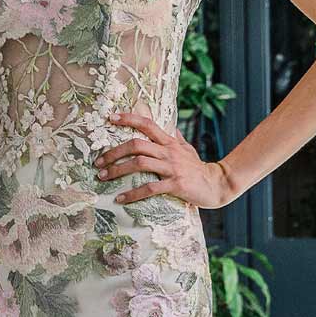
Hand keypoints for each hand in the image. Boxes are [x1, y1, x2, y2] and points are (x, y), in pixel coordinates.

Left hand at [99, 109, 234, 208]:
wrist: (217, 185)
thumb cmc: (198, 168)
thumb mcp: (187, 149)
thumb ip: (176, 139)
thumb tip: (170, 127)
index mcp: (169, 142)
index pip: (147, 124)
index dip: (129, 118)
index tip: (111, 117)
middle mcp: (169, 152)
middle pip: (136, 144)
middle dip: (114, 152)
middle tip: (98, 162)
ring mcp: (172, 168)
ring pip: (140, 163)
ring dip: (118, 170)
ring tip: (103, 177)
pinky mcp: (175, 184)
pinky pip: (150, 188)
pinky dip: (133, 194)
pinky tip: (120, 199)